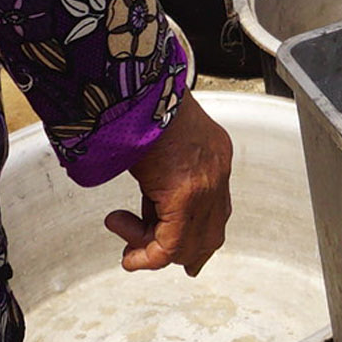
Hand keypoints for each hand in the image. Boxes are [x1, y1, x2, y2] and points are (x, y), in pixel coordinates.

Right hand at [105, 92, 232, 272]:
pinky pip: (172, 244)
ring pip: (191, 243)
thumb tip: (145, 214)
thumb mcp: (157, 147)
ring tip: (123, 237)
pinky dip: (148, 255)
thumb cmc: (139, 105)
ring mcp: (207, 184)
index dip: (192, 236)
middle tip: (142, 255)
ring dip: (153, 249)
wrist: (136, 85)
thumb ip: (158, 180)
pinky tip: (128, 255)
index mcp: (214, 155)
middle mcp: (217, 172)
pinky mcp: (186, 194)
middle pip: (210, 234)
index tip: (159, 242)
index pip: (215, 210)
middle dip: (177, 252)